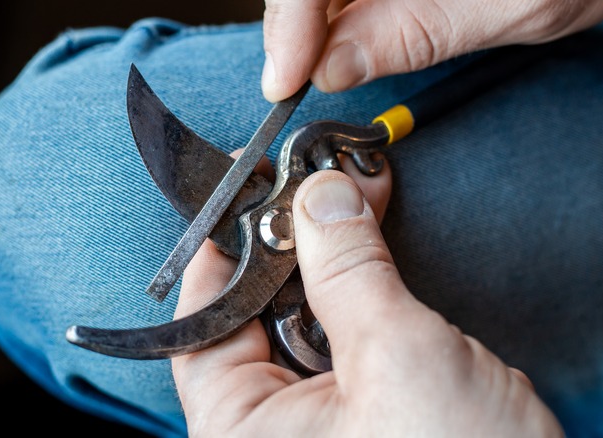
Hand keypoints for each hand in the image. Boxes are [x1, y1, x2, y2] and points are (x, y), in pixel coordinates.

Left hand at [171, 160, 561, 435]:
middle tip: (315, 181)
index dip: (224, 251)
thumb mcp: (399, 358)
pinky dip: (359, 286)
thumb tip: (320, 199)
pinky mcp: (366, 408)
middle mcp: (272, 430)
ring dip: (330, 259)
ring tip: (352, 198)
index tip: (247, 192)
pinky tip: (372, 242)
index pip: (203, 328)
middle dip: (289, 244)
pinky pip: (346, 335)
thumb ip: (351, 271)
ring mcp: (320, 421)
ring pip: (305, 319)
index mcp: (245, 433)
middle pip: (254, 314)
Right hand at [261, 0, 602, 100]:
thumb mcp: (509, 8)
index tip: (285, 82)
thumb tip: (332, 68)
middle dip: (295, 28)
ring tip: (316, 68)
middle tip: (293, 83)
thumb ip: (414, 34)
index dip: (289, 24)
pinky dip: (337, 14)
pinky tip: (344, 42)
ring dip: (313, 24)